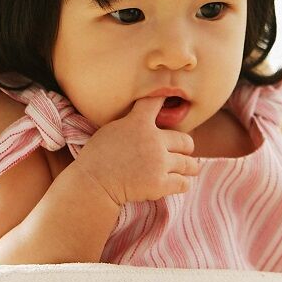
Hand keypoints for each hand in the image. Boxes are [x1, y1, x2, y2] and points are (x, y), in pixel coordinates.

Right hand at [72, 96, 199, 206]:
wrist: (92, 184)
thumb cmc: (97, 157)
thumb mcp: (111, 130)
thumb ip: (132, 123)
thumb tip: (146, 122)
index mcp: (139, 123)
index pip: (157, 102)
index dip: (165, 98)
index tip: (170, 97)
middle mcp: (153, 140)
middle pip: (186, 140)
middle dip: (185, 148)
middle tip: (182, 153)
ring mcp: (158, 162)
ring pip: (189, 164)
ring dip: (188, 167)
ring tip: (185, 169)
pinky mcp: (160, 184)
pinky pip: (183, 183)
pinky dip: (181, 183)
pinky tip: (175, 183)